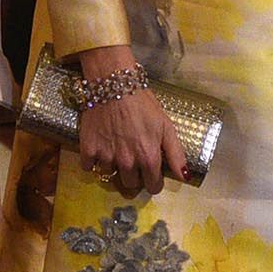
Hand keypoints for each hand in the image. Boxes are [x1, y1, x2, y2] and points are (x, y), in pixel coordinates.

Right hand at [75, 46, 186, 195]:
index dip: (153, 180)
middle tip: (132, 157)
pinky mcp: (88, 149)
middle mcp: (127, 162)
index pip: (153, 187)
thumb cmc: (143, 103)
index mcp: (148, 158)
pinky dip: (93, 160)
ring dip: (113, 166)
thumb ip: (176, 154)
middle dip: (134, 175)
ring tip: (116, 147)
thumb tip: (184, 177)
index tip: (150, 171)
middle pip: (130, 185)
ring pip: (110, 175)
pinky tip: (100, 146)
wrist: (113, 83)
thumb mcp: (166, 126)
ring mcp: (106, 157)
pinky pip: (89, 167)